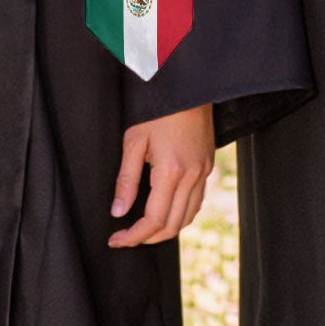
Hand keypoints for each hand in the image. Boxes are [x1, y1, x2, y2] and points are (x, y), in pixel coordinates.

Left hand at [108, 103, 214, 247]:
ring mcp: (203, 171)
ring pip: (188, 216)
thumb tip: (118, 211)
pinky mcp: (208, 165)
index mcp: (171, 171)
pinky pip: (197, 201)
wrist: (188, 86)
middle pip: (172, 225)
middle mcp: (192, 175)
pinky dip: (181, 214)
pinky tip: (166, 210)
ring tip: (144, 229)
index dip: (133, 236)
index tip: (116, 239)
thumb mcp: (134, 141)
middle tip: (127, 237)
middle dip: (148, 238)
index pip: (153, 220)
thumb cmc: (159, 109)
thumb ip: (126, 180)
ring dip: (166, 229)